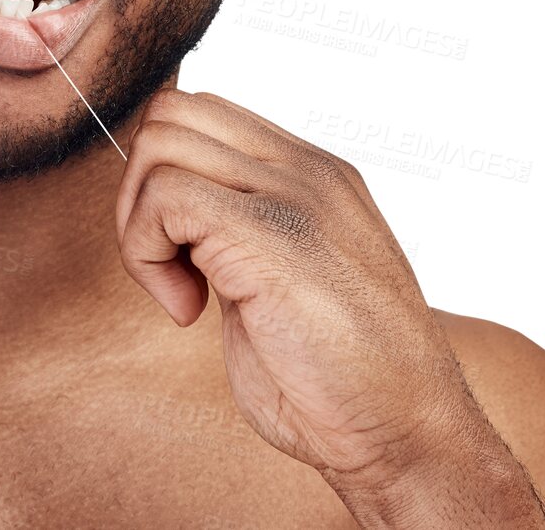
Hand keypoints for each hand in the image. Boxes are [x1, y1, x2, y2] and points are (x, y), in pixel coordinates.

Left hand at [115, 89, 490, 492]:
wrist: (407, 432)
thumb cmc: (339, 378)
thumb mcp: (279, 277)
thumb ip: (234, 230)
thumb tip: (160, 210)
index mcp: (311, 175)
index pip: (201, 113)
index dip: (160, 177)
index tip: (178, 253)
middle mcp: (306, 171)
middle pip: (171, 113)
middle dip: (137, 190)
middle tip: (166, 268)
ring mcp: (296, 194)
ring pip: (159, 145)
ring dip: (139, 226)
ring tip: (180, 291)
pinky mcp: (272, 233)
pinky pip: (166, 196)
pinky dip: (147, 256)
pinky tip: (187, 310)